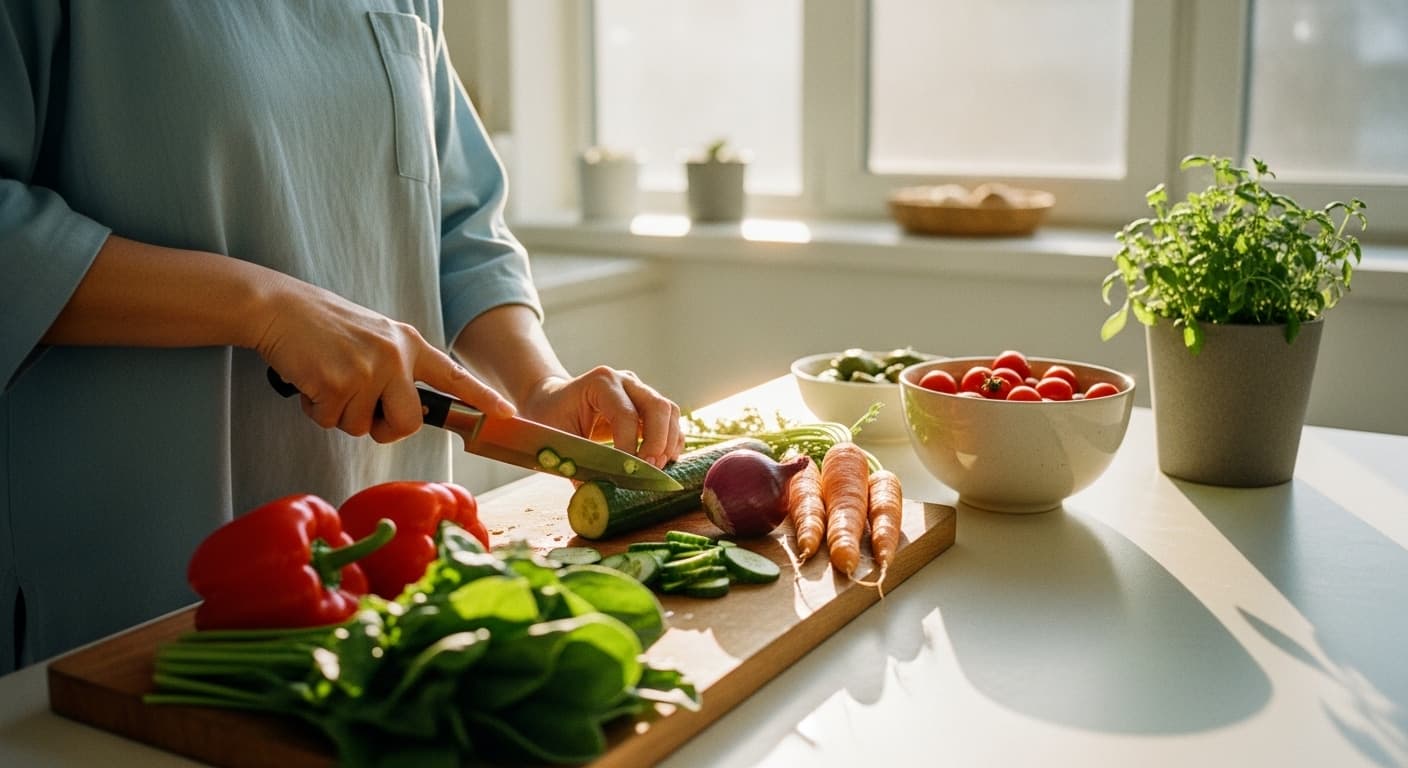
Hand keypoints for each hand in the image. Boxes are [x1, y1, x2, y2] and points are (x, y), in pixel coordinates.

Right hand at [254, 275, 514, 442]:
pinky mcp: (337, 382)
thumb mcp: (375, 338)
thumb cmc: (324, 328)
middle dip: (385, 430)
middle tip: (363, 412)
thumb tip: (408, 413)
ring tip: (326, 379)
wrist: (280, 308)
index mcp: (408, 343)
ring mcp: (367, 370)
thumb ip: (397, 368)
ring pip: (362, 427)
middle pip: (409, 423)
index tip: (507, 414)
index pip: (453, 375)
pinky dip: (314, 409)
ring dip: (339, 414)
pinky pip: (330, 421)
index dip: (481, 398)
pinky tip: (309, 380)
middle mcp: (395, 356)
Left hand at [518, 366, 684, 468]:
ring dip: (669, 442)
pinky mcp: (646, 405)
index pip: (626, 415)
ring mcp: (639, 390)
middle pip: (657, 407)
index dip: (629, 447)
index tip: (626, 472)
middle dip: (658, 442)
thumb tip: (594, 496)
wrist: (551, 399)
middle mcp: (625, 381)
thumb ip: (576, 464)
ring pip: (669, 412)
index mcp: (600, 383)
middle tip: (649, 470)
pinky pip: (669, 420)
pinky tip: (663, 461)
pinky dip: (671, 441)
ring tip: (657, 468)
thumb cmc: (550, 416)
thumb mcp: (557, 439)